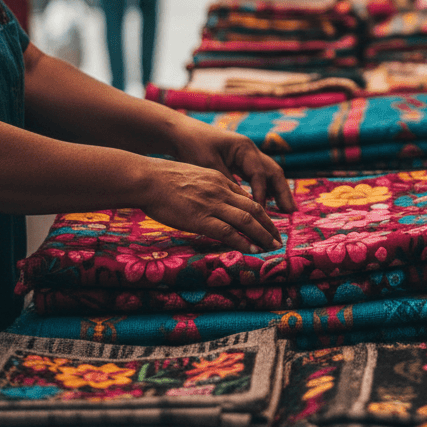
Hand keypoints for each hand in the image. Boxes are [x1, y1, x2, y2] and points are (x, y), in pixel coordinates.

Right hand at [139, 157, 281, 253]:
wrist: (148, 179)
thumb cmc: (164, 179)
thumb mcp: (195, 176)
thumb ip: (210, 187)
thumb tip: (217, 200)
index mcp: (220, 180)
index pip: (247, 197)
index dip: (261, 212)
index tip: (268, 223)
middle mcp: (221, 191)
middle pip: (254, 208)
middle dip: (269, 225)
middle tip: (278, 238)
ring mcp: (212, 205)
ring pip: (246, 220)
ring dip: (262, 235)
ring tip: (272, 246)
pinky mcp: (200, 219)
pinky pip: (228, 232)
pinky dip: (243, 242)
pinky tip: (252, 250)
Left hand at [167, 114, 295, 226]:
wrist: (180, 133)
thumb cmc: (193, 146)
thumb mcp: (209, 165)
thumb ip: (227, 183)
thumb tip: (244, 205)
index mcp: (244, 148)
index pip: (259, 174)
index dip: (262, 194)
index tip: (261, 213)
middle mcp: (250, 150)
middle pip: (274, 172)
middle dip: (283, 191)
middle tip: (292, 211)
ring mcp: (247, 155)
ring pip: (269, 174)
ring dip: (278, 191)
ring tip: (287, 210)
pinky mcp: (240, 162)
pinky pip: (259, 177)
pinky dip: (266, 189)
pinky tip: (269, 203)